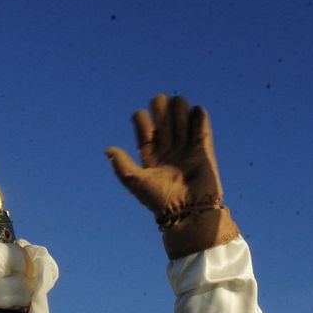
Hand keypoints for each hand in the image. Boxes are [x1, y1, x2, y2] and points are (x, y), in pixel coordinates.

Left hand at [106, 94, 223, 223]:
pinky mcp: (203, 151)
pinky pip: (202, 130)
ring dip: (179, 110)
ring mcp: (186, 150)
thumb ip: (122, 165)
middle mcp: (168, 152)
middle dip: (162, 108)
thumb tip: (108, 150)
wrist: (189, 210)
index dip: (142, 120)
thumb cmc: (160, 199)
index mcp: (151, 158)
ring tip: (178, 106)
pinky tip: (195, 110)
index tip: (141, 116)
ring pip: (181, 122)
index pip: (145, 132)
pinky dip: (199, 117)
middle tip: (160, 102)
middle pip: (164, 122)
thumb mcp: (136, 182)